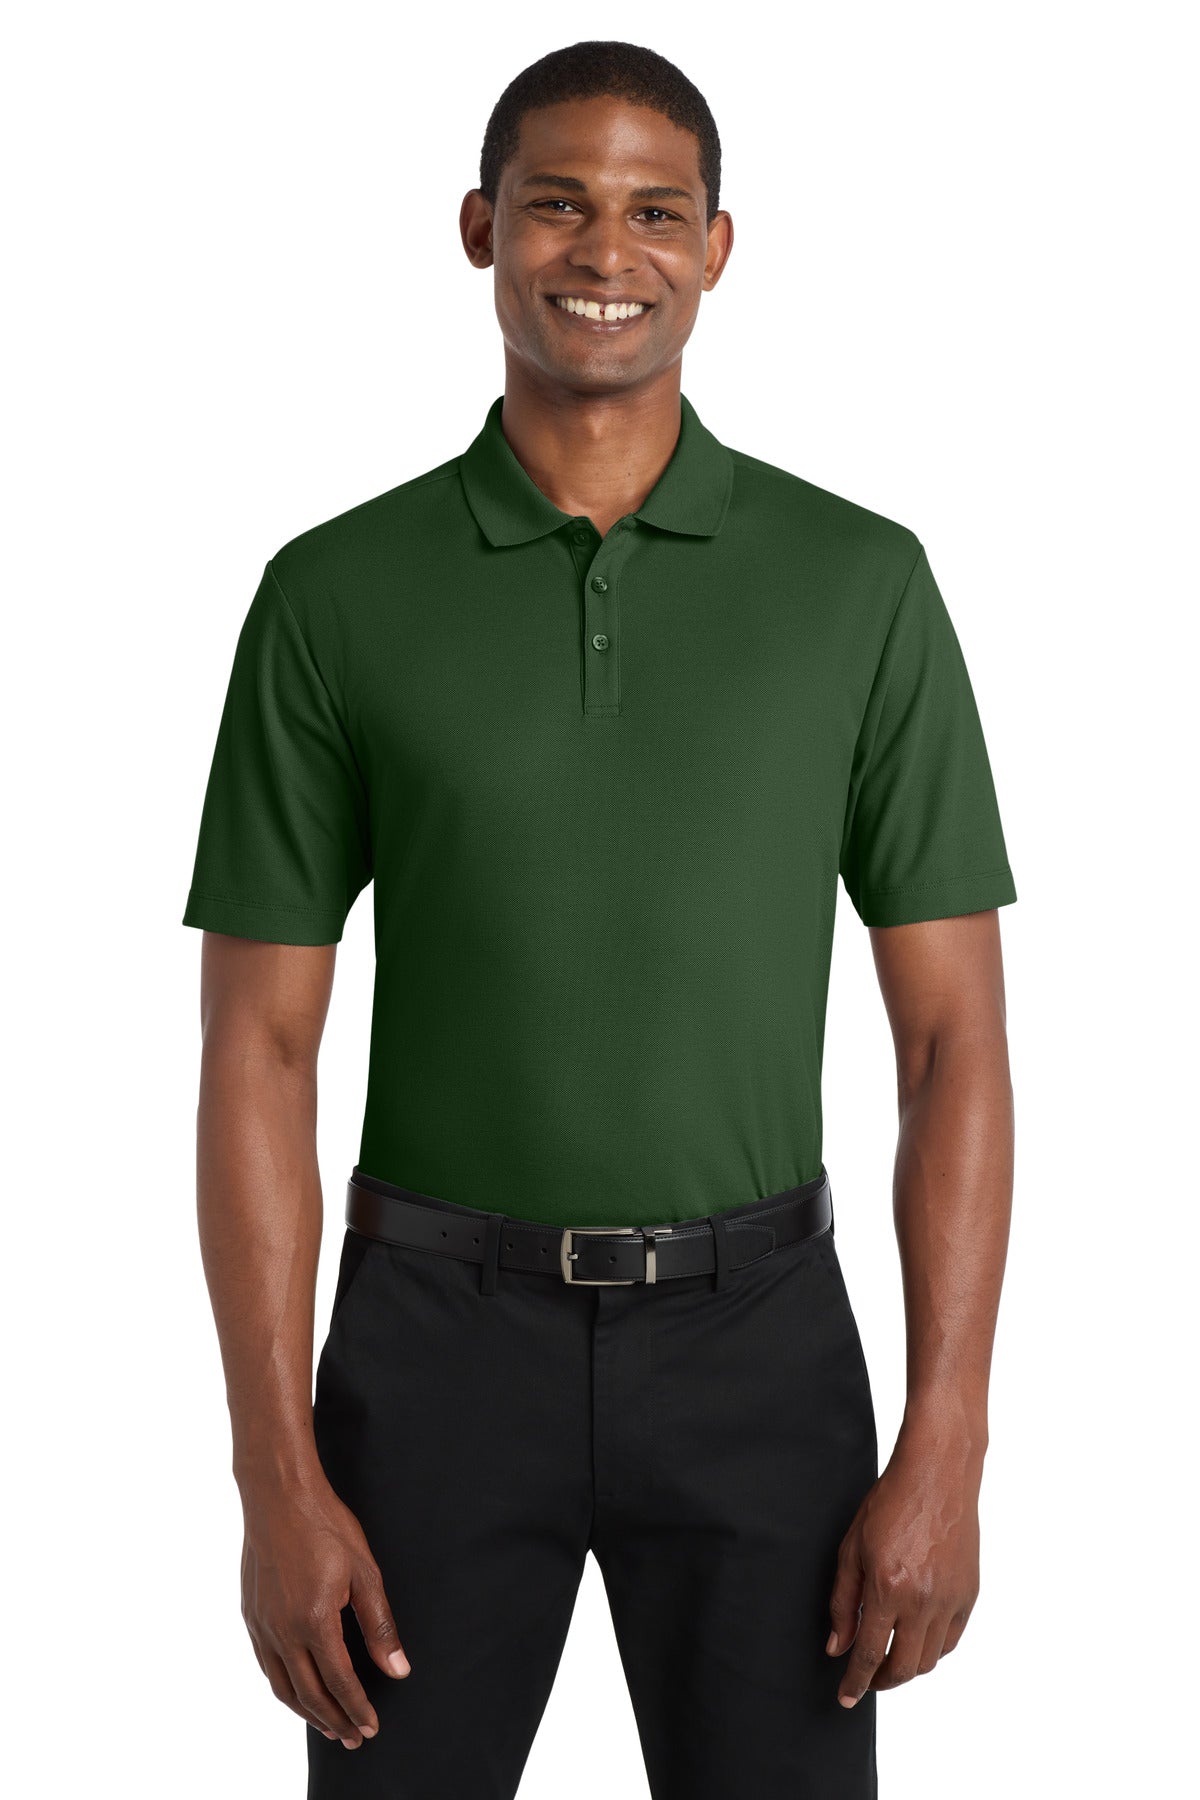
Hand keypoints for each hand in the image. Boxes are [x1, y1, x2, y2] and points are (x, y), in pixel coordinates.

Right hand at [240, 1473, 410, 1746]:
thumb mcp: (365, 1572)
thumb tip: (397, 1669)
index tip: (371, 1727)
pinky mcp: (250, 1615)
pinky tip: (295, 1689)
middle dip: (335, 1721)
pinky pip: (265, 1666)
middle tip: (354, 1738)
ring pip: (282, 1687)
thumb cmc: (325, 1525)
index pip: (340, 1683)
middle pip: (309, 1694)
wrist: (278, 1495)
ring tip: (328, 1726)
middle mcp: (282, 1631)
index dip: (357, 1709)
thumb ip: (379, 1625)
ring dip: (307, 1713)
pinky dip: (283, 1688)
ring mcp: (262, 1625)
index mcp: (314, 1622)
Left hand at [825, 1433, 981, 1706]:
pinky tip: (917, 1639)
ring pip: (930, 1659)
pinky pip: (951, 1640)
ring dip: (908, 1668)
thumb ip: (842, 1602)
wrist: (937, 1475)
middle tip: (868, 1679)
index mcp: (888, 1588)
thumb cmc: (890, 1503)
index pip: (869, 1653)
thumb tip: (837, 1646)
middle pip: (904, 1667)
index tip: (846, 1697)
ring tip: (891, 1659)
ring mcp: (950, 1600)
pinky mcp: (969, 1594)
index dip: (856, 1681)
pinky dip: (933, 1649)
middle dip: (882, 1681)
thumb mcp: (852, 1548)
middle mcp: (922, 1600)